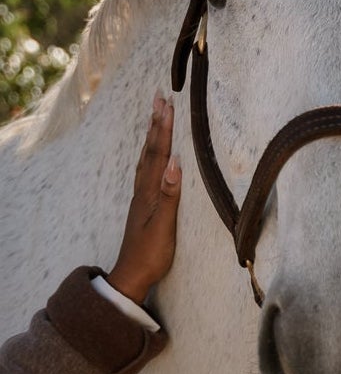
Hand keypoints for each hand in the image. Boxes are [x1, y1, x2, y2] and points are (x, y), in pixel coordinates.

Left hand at [109, 92, 181, 302]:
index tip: (168, 104)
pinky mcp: (143, 205)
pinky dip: (150, 156)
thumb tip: (175, 164)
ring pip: (146, 159)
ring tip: (155, 117)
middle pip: (150, 150)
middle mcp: (143, 189)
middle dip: (156, 124)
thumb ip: (170, 195)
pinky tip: (151, 155)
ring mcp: (141, 197)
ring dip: (152, 136)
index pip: (159, 154)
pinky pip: (146, 171)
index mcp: (150, 192)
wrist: (132, 274)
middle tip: (160, 99)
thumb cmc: (151, 254)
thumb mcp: (164, 226)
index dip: (164, 129)